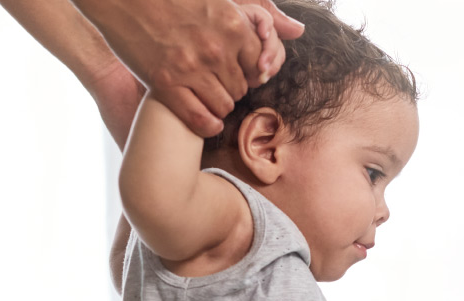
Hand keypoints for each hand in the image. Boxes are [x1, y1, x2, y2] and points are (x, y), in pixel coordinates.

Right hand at [73, 0, 304, 136]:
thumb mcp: (218, 0)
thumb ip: (259, 17)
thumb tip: (298, 30)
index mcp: (233, 26)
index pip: (259, 65)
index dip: (249, 72)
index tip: (239, 72)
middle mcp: (216, 50)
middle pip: (241, 88)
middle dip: (232, 88)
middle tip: (217, 85)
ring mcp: (191, 69)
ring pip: (223, 105)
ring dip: (218, 106)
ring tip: (207, 99)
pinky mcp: (165, 84)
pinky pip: (199, 119)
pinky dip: (206, 124)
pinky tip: (204, 120)